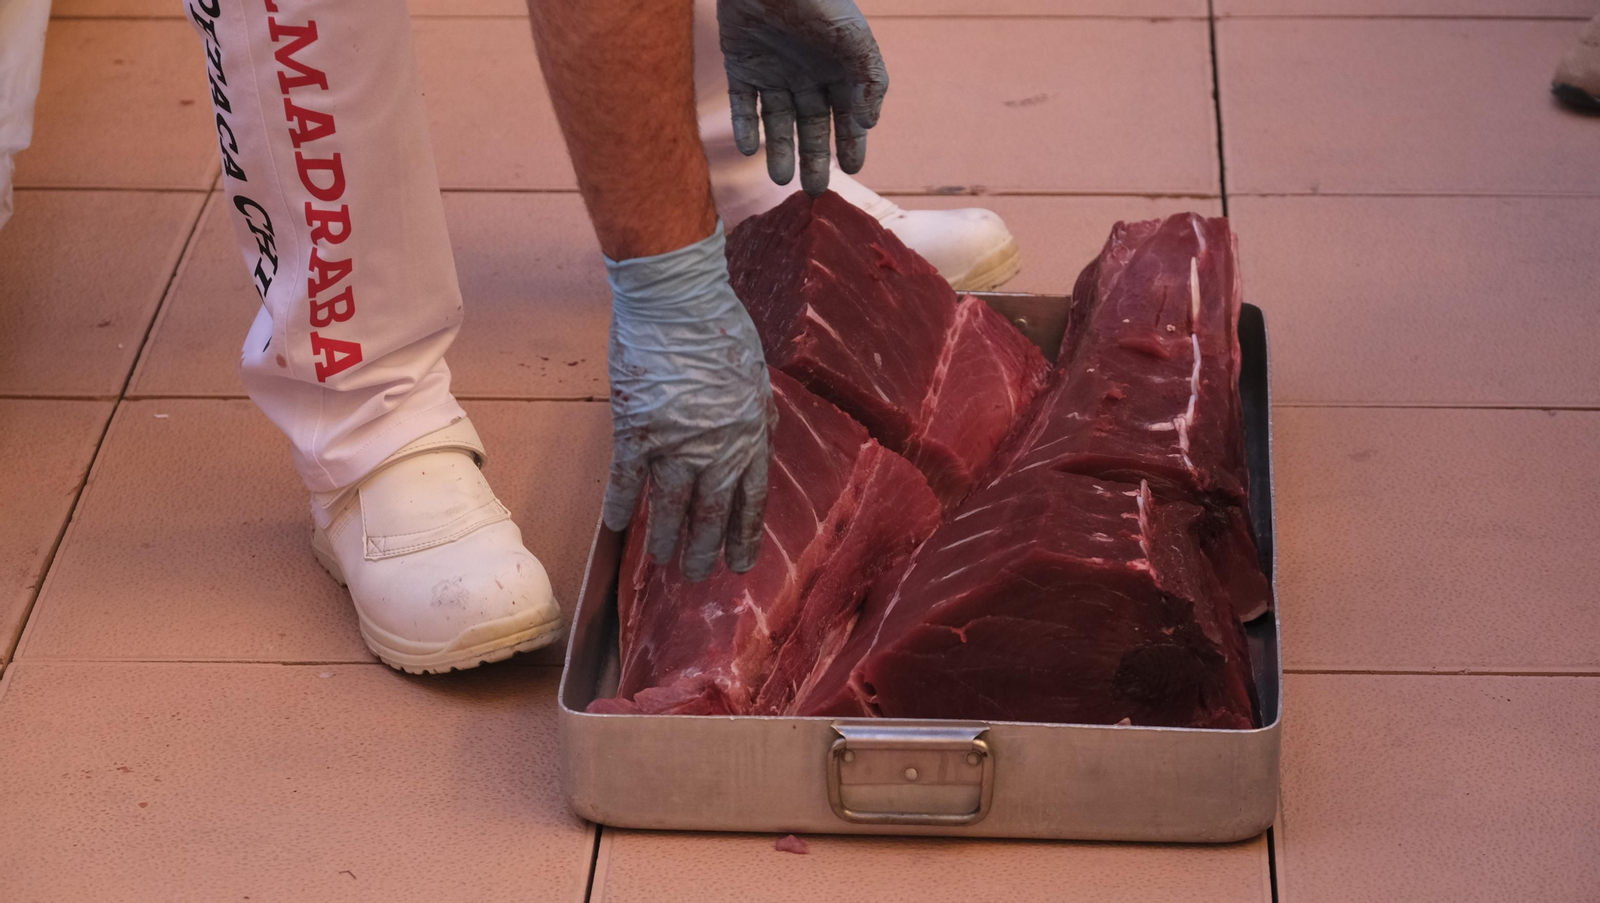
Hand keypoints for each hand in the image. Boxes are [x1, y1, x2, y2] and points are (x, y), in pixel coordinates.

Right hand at [602, 223, 774, 582]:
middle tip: (697, 574)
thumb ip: (760, 415)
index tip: (740, 562)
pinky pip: (627, 480)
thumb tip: (765, 442)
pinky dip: (621, 506)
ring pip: (670, 506)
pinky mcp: (636, 430)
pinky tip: (618, 527)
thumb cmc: (721, 329)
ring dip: (666, 538)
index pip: (749, 500)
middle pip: (710, 512)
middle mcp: (715, 448)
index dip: (743, 534)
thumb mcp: (757, 376)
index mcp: (749, 435)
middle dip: (704, 548)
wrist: (676, 301)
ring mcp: (674, 443)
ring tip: (661, 561)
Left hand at [717, 0, 888, 195]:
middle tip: (814, 191)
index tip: (854, 170)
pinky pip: (743, 104)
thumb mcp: (854, 38)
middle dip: (815, 158)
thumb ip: (869, 80)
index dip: (851, 142)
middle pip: (812, 125)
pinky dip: (744, 127)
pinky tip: (749, 149)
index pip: (847, 115)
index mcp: (837, 68)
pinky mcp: (741, 64)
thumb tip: (868, 124)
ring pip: (778, 121)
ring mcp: (773, 71)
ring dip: (779, 150)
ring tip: (781, 179)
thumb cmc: (817, 0)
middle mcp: (807, 74)